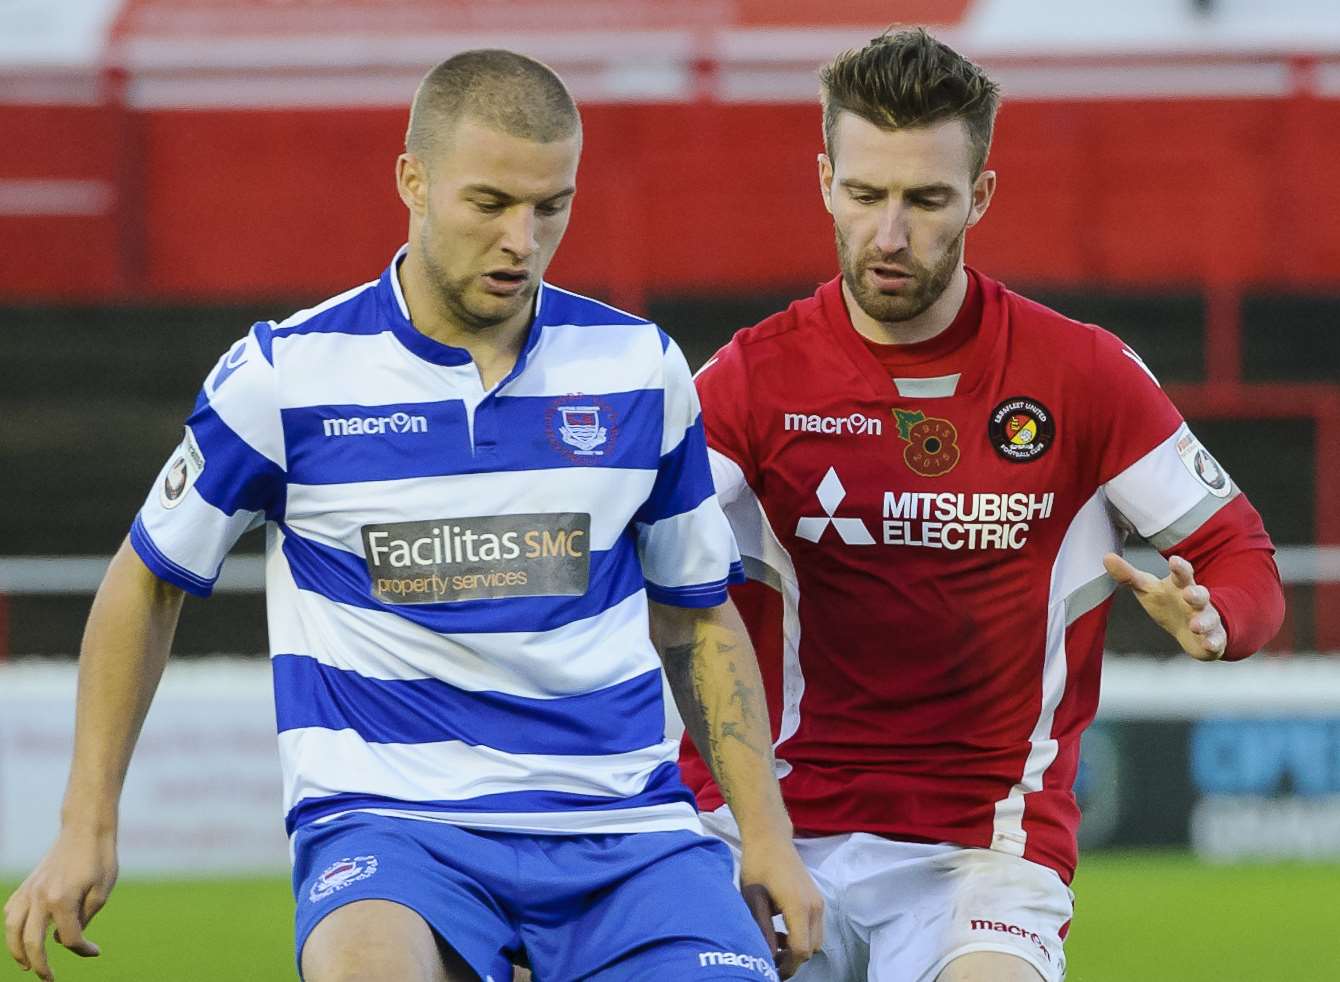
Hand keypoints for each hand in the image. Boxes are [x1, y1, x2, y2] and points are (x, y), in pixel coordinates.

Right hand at [4, 829, 115, 980]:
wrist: (86, 826)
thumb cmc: (100, 857)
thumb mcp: (103, 890)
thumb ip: (84, 918)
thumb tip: (65, 940)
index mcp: (62, 900)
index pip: (69, 939)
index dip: (83, 950)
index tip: (95, 952)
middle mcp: (40, 897)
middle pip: (32, 943)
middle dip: (40, 966)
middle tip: (49, 980)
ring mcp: (30, 890)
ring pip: (13, 930)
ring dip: (17, 952)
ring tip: (28, 966)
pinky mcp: (27, 885)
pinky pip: (11, 912)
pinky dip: (13, 928)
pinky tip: (21, 936)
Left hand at [739, 839, 823, 978]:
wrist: (770, 838)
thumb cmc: (758, 866)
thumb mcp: (753, 899)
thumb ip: (762, 929)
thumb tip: (767, 955)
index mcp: (799, 907)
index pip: (801, 950)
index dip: (787, 966)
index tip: (771, 970)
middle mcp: (815, 906)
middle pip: (811, 949)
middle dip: (792, 959)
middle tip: (770, 960)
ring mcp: (819, 902)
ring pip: (815, 940)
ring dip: (798, 947)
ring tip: (773, 944)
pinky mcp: (816, 899)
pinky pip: (815, 927)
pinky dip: (802, 935)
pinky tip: (781, 931)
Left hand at [1103, 553, 1225, 660]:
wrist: (1191, 630)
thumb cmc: (1167, 603)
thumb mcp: (1147, 588)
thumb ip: (1128, 575)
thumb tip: (1107, 557)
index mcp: (1181, 586)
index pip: (1182, 574)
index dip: (1179, 567)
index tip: (1174, 560)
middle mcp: (1197, 601)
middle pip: (1200, 594)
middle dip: (1197, 594)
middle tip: (1188, 593)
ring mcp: (1207, 619)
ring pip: (1209, 618)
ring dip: (1203, 621)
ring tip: (1195, 625)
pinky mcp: (1213, 638)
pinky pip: (1216, 640)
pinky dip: (1213, 642)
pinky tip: (1209, 644)